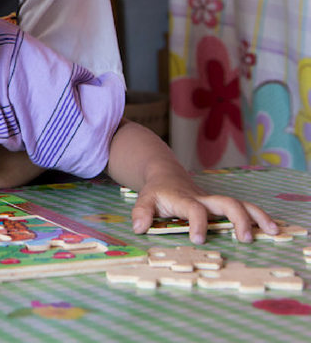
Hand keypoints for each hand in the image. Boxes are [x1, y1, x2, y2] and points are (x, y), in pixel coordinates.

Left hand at [107, 120, 279, 243]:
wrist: (166, 174)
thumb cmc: (156, 191)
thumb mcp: (144, 200)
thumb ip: (141, 212)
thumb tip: (139, 227)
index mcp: (184, 199)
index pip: (194, 209)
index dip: (197, 223)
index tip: (199, 239)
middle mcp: (203, 199)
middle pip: (226, 203)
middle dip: (238, 218)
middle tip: (246, 238)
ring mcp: (214, 202)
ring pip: (240, 204)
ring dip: (257, 216)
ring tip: (273, 231)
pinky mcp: (220, 206)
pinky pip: (242, 209)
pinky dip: (258, 217)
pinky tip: (271, 229)